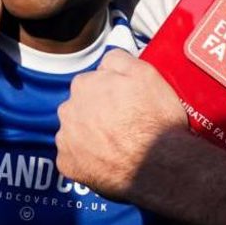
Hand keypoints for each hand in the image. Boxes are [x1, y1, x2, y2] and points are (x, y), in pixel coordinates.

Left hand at [55, 50, 186, 198]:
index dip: (109, 93)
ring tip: (117, 144)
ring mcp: (66, 139)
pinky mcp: (67, 165)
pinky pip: (74, 158)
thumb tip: (107, 62)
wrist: (159, 165)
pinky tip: (108, 160)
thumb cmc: (155, 121)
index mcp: (84, 85)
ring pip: (75, 132)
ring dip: (90, 136)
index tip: (124, 103)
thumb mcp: (146, 73)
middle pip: (80, 107)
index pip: (91, 83)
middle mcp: (68, 110)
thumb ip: (119, 59)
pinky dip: (87, 159)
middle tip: (123, 124)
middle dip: (96, 113)